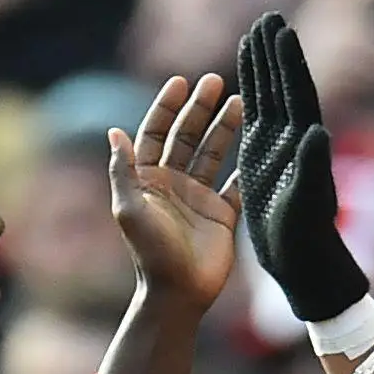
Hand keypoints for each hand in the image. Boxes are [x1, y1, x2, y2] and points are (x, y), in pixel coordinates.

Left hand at [106, 73, 242, 311]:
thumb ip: (123, 170)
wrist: (179, 293)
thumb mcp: (129, 209)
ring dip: (225, 127)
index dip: (167, 107)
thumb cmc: (150, 253)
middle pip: (187, 136)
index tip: (182, 82)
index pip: (156, 133)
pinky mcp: (223, 214)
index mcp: (148, 179)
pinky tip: (259, 140)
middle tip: (216, 80)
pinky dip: (247, 163)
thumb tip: (114, 131)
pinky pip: (238, 183)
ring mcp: (200, 198)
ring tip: (241, 101)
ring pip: (214, 153)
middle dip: (200, 108)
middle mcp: (174, 184)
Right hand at [236, 12, 370, 320]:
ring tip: (256, 31)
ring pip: (269, 96)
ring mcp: (278, 147)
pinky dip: (250, 92)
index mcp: (304, 145)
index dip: (289, 61)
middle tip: (269, 15)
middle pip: (283, 85)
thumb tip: (319, 130)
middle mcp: (293, 139)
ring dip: (263, 64)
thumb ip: (312, 168)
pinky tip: (244, 76)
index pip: (296, 93)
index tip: (281, 27)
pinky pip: (255, 117)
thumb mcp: (307, 205)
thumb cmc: (306, 241)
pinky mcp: (263, 158)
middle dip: (276, 51)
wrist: (304, 265)